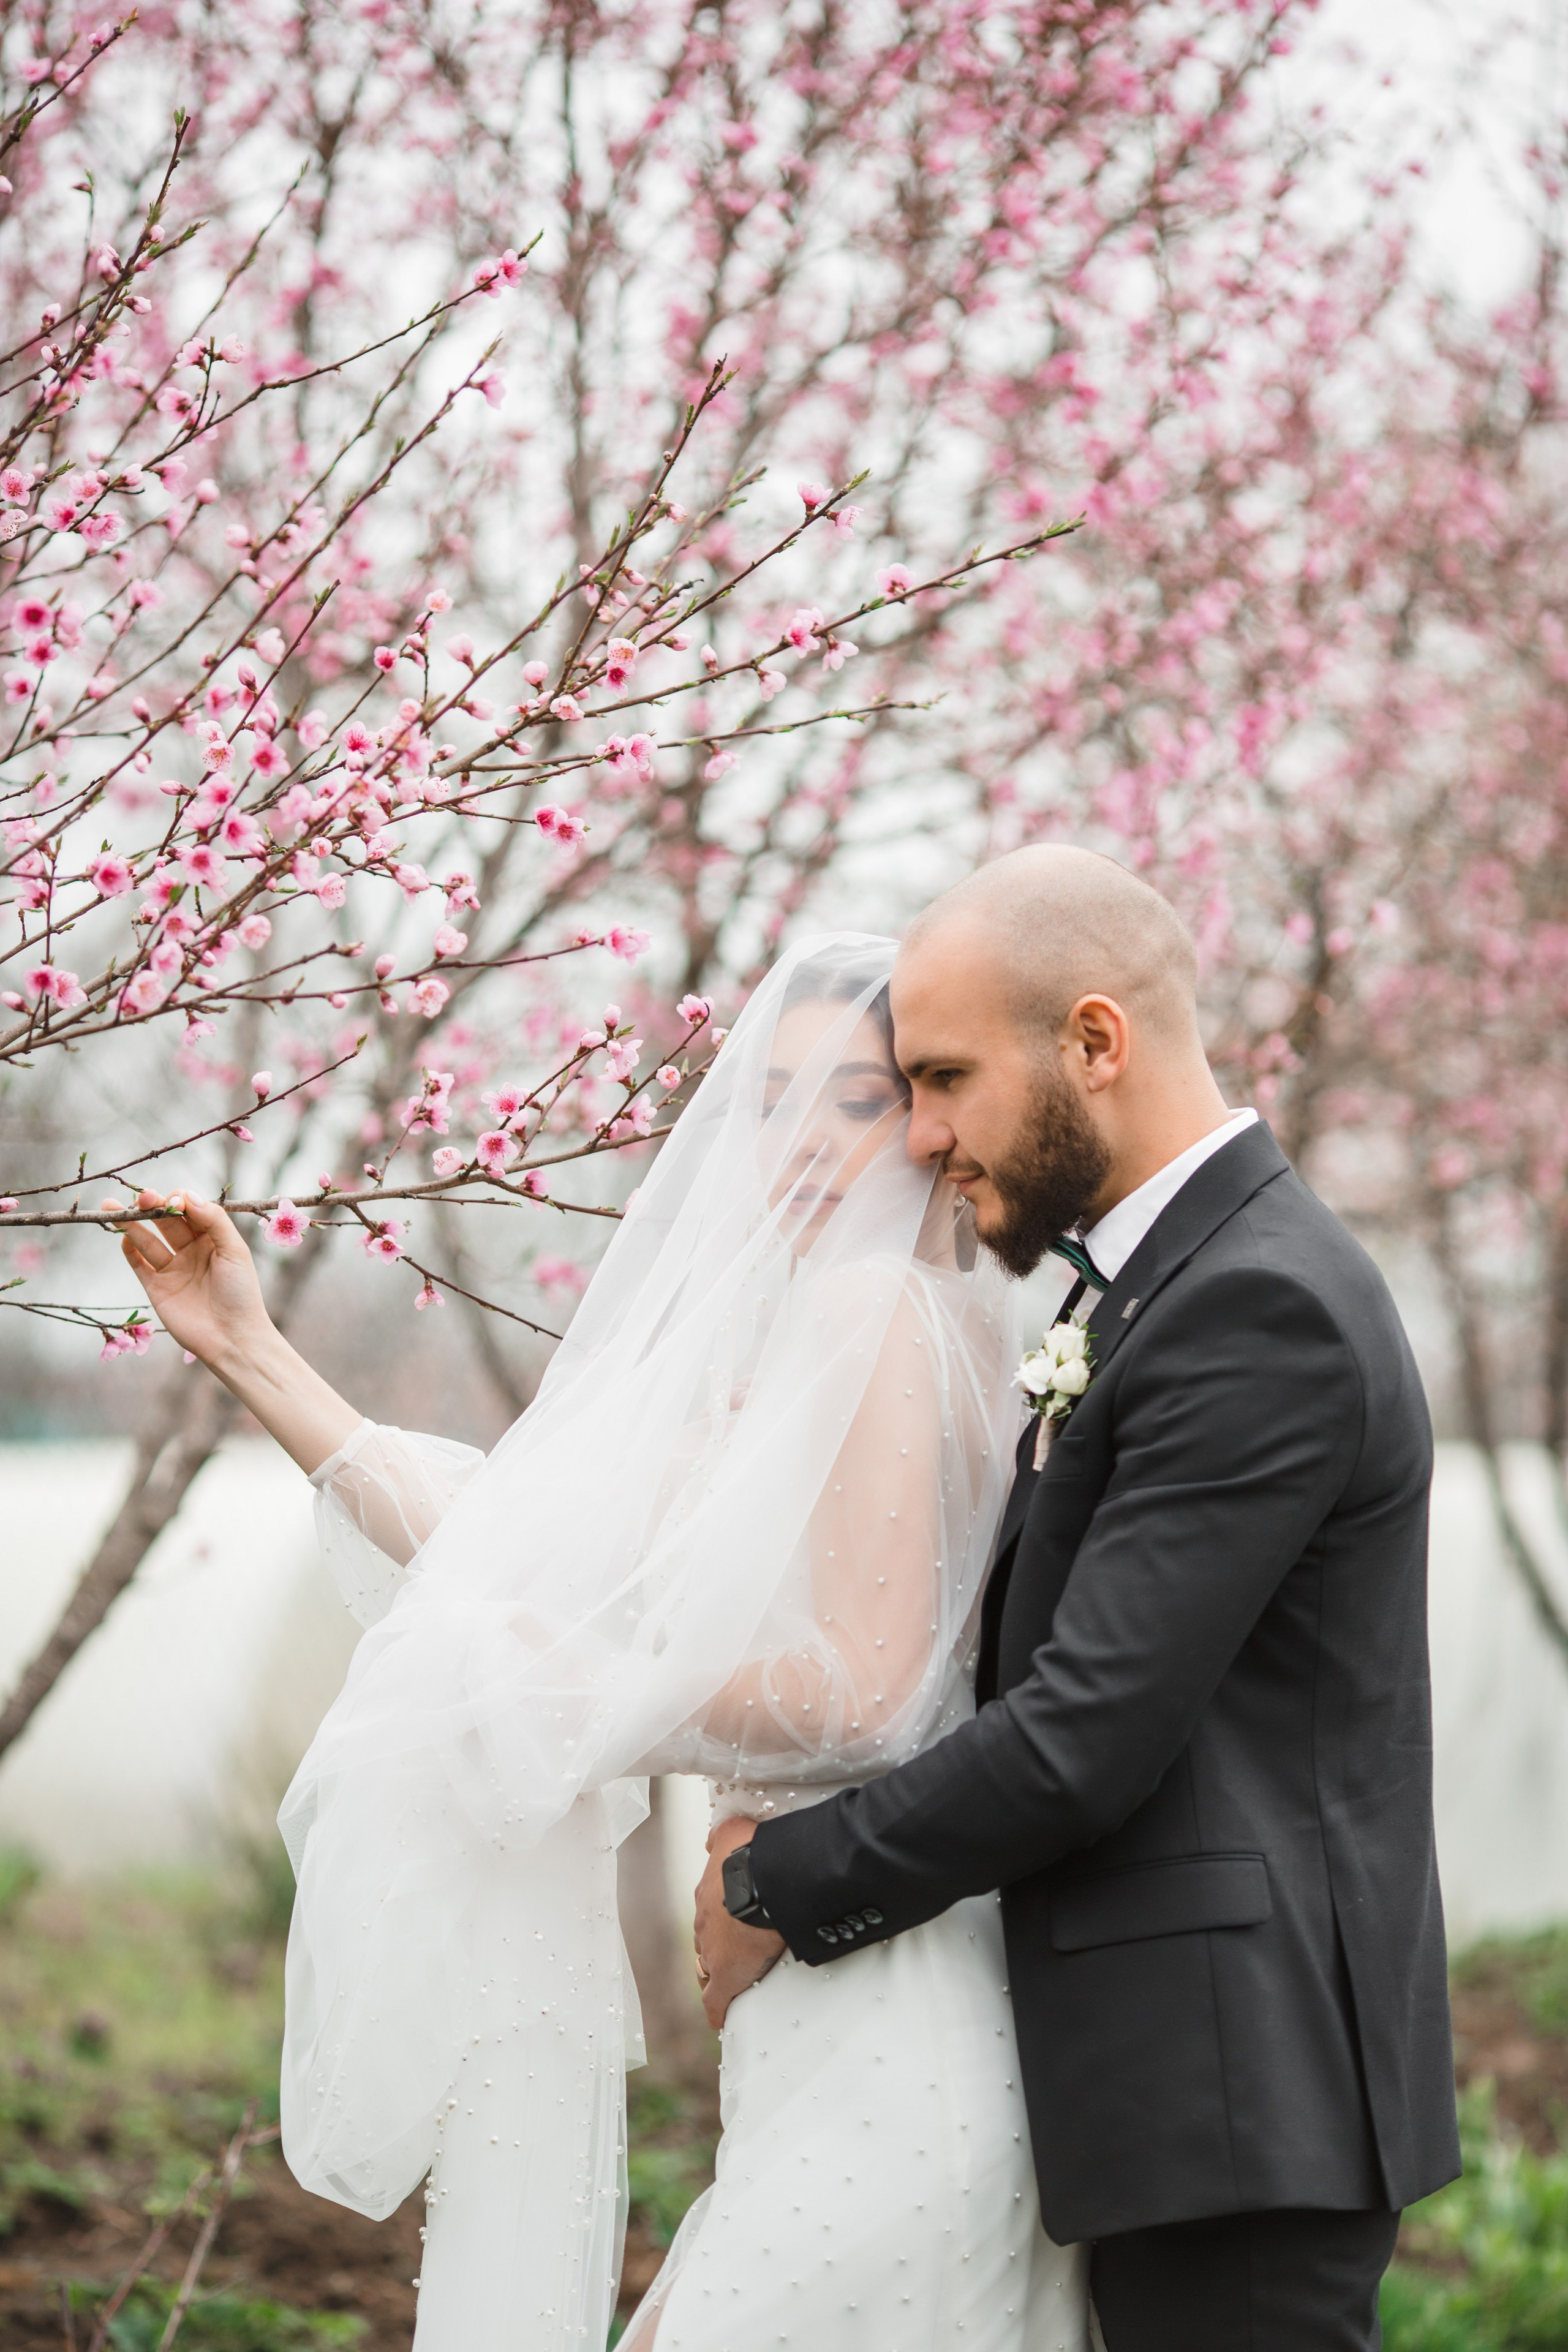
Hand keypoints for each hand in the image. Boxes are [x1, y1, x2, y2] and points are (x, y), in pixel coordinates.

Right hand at [106, 1187, 272, 1373]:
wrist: (232, 1338)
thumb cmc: (241, 1294)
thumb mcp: (235, 1252)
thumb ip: (214, 1221)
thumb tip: (188, 1196)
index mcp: (213, 1239)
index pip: (190, 1209)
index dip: (180, 1201)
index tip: (176, 1200)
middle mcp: (191, 1251)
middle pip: (166, 1221)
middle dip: (153, 1206)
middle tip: (142, 1197)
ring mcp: (173, 1269)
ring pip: (147, 1239)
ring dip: (130, 1222)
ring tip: (112, 1206)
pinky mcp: (156, 1288)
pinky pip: (138, 1263)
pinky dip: (128, 1249)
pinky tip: (122, 1236)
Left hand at [693, 1813, 784, 2029]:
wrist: (762, 1881)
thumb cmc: (751, 1853)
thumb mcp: (732, 1832)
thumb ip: (721, 1835)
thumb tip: (711, 1839)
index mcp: (708, 1893)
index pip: (708, 1912)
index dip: (719, 1920)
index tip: (728, 1925)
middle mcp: (704, 1922)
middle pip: (706, 1940)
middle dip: (717, 1947)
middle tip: (734, 1953)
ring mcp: (713, 1952)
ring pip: (708, 1969)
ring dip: (718, 1976)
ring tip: (732, 1983)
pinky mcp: (725, 1977)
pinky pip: (716, 2001)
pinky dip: (718, 2011)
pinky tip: (720, 2019)